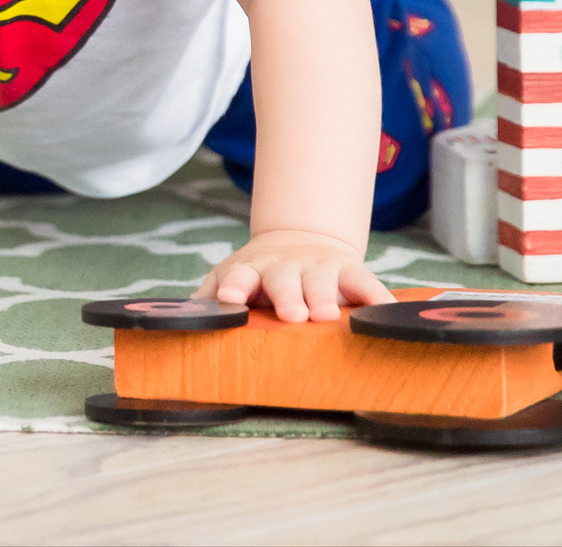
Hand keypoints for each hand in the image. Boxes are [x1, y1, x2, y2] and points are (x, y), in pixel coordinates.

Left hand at [198, 228, 390, 322]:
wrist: (298, 240)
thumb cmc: (257, 275)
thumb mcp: (229, 280)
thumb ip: (205, 298)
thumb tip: (176, 322)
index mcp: (250, 271)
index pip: (238, 276)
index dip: (233, 286)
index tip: (228, 299)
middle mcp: (284, 267)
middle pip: (283, 280)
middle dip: (287, 296)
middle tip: (291, 316)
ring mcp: (318, 267)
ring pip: (322, 280)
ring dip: (324, 296)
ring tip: (327, 315)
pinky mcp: (350, 271)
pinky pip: (366, 282)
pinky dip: (376, 295)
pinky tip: (384, 309)